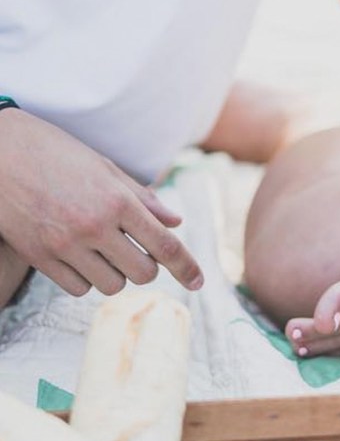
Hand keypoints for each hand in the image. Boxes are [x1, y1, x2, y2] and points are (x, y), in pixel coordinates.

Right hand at [0, 109, 203, 295]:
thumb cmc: (53, 153)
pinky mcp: (38, 257)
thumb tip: (176, 222)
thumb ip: (142, 198)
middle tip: (135, 251)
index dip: (187, 267)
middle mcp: (94, 226)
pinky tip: (79, 257)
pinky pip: (77, 287)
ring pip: (110, 285)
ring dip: (115, 273)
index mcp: (117, 201)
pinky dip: (85, 278)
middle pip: (142, 273)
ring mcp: (64, 244)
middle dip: (146, 267)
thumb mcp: (104, 167)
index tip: (198, 281)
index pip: (165, 246)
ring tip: (102, 249)